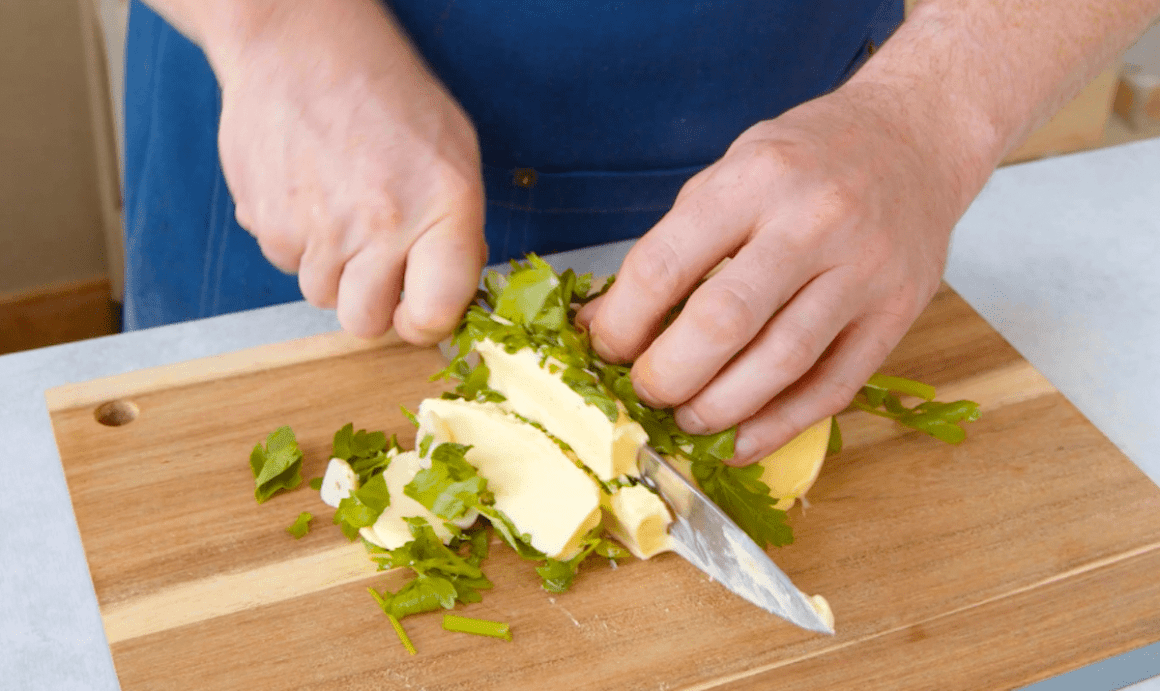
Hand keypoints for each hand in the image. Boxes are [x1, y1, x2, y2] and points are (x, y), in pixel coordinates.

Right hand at [208, 1, 485, 341]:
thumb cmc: (384, 92)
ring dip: (332, 267)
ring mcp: (318, 229)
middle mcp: (381, 226)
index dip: (426, 323)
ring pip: (321, 295)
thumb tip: (450, 288)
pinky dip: (296, 239)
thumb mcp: (452, 148)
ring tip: (340, 207)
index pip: (435, 313)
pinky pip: (285, 262)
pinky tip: (309, 192)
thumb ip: (457, 226)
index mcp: (441, 208)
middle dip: (371, 303)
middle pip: (365, 323)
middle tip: (375, 265)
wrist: (299, 44)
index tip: (419, 312)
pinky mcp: (266, 223)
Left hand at [586, 82, 973, 463]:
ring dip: (720, 409)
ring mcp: (863, 270)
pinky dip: (779, 426)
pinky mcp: (897, 312)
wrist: (916, 137)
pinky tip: (741, 442)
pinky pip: (833, 387)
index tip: (605, 349)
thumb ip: (673, 245)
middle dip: (668, 375)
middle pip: (724, 322)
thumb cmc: (809, 158)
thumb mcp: (730, 172)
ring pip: (781, 362)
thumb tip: (605, 321)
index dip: (623, 322)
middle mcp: (814, 221)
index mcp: (756, 178)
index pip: (667, 264)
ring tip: (687, 421)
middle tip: (646, 393)